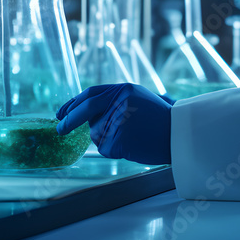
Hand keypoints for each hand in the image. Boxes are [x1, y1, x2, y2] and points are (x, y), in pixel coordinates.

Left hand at [56, 84, 171, 164]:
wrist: (180, 134)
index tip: (61, 113)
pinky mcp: (121, 138)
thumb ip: (114, 100)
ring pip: (95, 133)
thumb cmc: (160, 119)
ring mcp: (120, 120)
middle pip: (87, 109)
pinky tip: (130, 146)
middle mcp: (120, 101)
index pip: (91, 93)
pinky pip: (104, 147)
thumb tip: (86, 112)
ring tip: (128, 138)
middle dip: (70, 120)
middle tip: (60, 129)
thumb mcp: (138, 98)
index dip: (73, 103)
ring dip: (104, 138)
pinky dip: (112, 150)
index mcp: (123, 89)